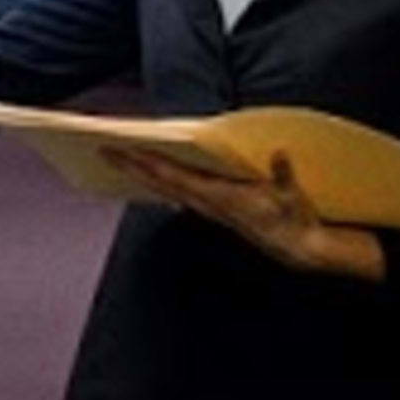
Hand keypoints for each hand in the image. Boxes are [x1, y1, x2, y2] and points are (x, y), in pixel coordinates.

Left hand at [110, 150, 385, 281]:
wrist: (296, 247)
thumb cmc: (292, 218)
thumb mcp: (292, 196)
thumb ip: (283, 175)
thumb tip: (280, 154)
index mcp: (220, 197)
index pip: (176, 177)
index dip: (150, 164)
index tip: (127, 151)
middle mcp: (207, 204)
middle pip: (160, 183)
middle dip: (132, 167)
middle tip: (103, 152)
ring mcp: (207, 209)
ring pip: (165, 189)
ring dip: (141, 175)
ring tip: (117, 160)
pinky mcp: (212, 210)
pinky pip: (177, 194)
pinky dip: (159, 183)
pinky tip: (148, 176)